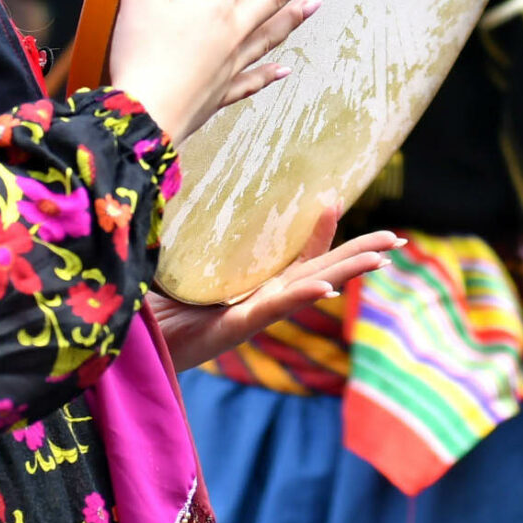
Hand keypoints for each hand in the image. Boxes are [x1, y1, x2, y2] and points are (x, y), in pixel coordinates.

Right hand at [106, 0, 348, 142]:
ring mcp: (231, 65)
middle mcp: (232, 33)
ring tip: (316, 4)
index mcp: (212, 6)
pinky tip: (285, 70)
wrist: (143, 120)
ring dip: (295, 18)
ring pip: (271, 35)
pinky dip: (269, 73)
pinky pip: (252, 80)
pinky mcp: (221, 94)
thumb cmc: (139, 57)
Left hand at [149, 203, 402, 369]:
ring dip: (345, 273)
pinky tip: (323, 286)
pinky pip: (270, 309)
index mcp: (252, 284)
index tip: (340, 201)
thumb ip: (198, 235)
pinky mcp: (229, 330)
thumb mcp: (184, 263)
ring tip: (378, 259)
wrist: (125, 340)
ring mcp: (248, 315)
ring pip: (307, 289)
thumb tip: (187, 182)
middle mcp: (257, 299)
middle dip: (360, 256)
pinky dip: (298, 296)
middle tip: (397, 241)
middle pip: (321, 271)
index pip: (300, 257)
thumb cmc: (150, 303)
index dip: (324, 232)